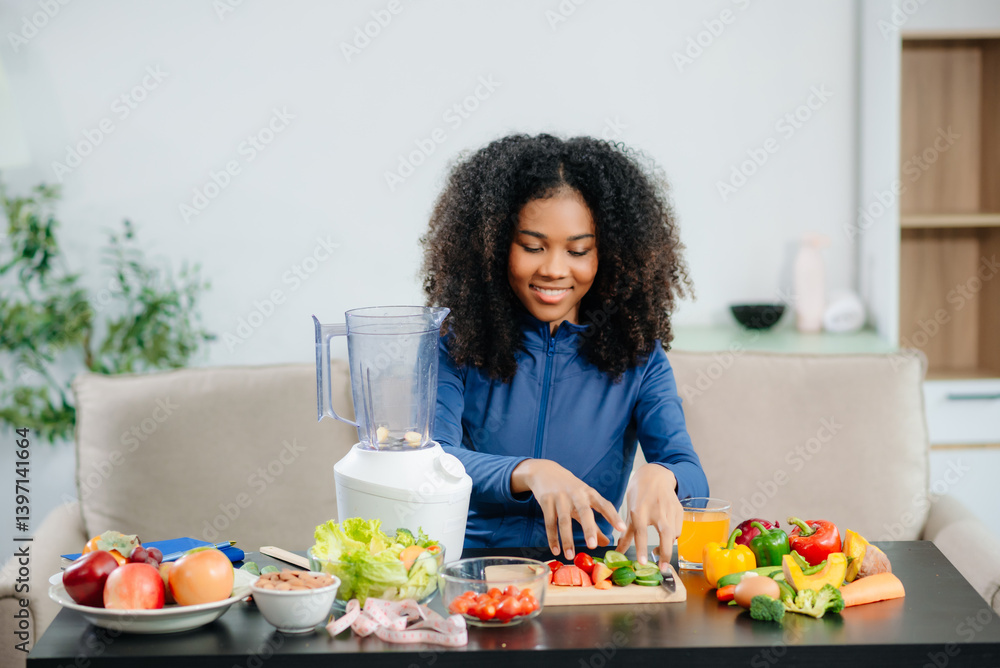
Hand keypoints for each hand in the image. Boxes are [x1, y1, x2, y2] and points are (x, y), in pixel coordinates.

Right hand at [511, 459, 626, 559]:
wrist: (545, 471)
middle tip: (593, 546)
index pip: (604, 505)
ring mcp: (560, 497)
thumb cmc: (570, 490)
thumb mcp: (584, 502)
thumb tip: (607, 543)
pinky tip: (556, 550)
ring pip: (564, 521)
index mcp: (589, 493)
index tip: (623, 529)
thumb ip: (595, 524)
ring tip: (569, 556)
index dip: (613, 517)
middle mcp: (576, 494)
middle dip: (588, 529)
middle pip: (584, 512)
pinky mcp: (546, 501)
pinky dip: (552, 538)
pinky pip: (550, 522)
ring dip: (567, 540)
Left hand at [616, 464, 682, 571]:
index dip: (642, 549)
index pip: (641, 532)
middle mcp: (656, 510)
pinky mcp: (679, 510)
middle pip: (665, 534)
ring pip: (673, 534)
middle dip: (665, 553)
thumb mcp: (630, 510)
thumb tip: (619, 551)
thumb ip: (626, 533)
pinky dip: (673, 537)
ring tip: (660, 554)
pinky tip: (666, 538)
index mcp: (640, 510)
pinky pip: (678, 529)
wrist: (656, 475)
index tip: (643, 563)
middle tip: (662, 569)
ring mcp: (670, 510)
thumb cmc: (639, 493)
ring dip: (668, 547)